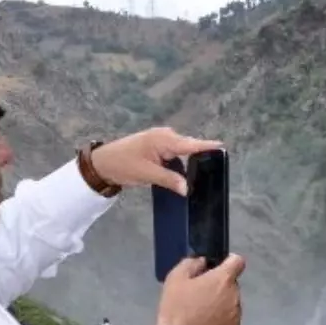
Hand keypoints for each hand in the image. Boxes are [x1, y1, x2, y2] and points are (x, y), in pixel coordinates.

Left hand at [91, 127, 221, 195]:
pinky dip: (179, 162)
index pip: (190, 144)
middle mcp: (165, 136)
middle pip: (188, 146)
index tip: (223, 147)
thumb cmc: (123, 165)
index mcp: (164, 139)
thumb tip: (187, 189)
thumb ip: (169, 179)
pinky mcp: (157, 147)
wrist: (102, 163)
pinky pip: (174, 153)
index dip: (206, 146)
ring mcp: (160, 140)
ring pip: (181, 151)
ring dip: (188, 161)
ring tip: (202, 173)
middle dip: (199, 156)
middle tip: (213, 170)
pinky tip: (184, 172)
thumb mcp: (147, 174)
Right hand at [154, 254, 245, 324]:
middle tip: (200, 294)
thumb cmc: (176, 307)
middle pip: (231, 283)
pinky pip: (230, 318)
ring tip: (201, 311)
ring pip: (231, 301)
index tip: (218, 267)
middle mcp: (235, 294)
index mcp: (223, 279)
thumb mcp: (176, 277)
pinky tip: (206, 323)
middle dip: (219, 285)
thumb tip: (203, 261)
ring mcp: (237, 314)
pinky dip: (222, 318)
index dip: (229, 261)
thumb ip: (193, 263)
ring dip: (221, 302)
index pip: (238, 261)